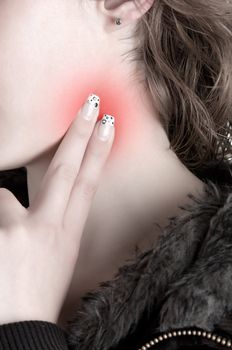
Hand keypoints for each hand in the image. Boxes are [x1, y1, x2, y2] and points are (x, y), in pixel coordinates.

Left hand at [0, 93, 114, 324]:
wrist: (17, 327)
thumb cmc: (40, 290)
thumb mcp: (58, 254)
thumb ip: (52, 221)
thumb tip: (35, 199)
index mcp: (68, 232)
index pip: (88, 183)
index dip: (99, 152)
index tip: (108, 125)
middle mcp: (46, 226)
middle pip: (66, 170)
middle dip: (79, 134)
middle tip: (90, 104)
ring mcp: (17, 229)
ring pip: (6, 196)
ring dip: (4, 210)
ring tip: (6, 241)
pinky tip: (3, 243)